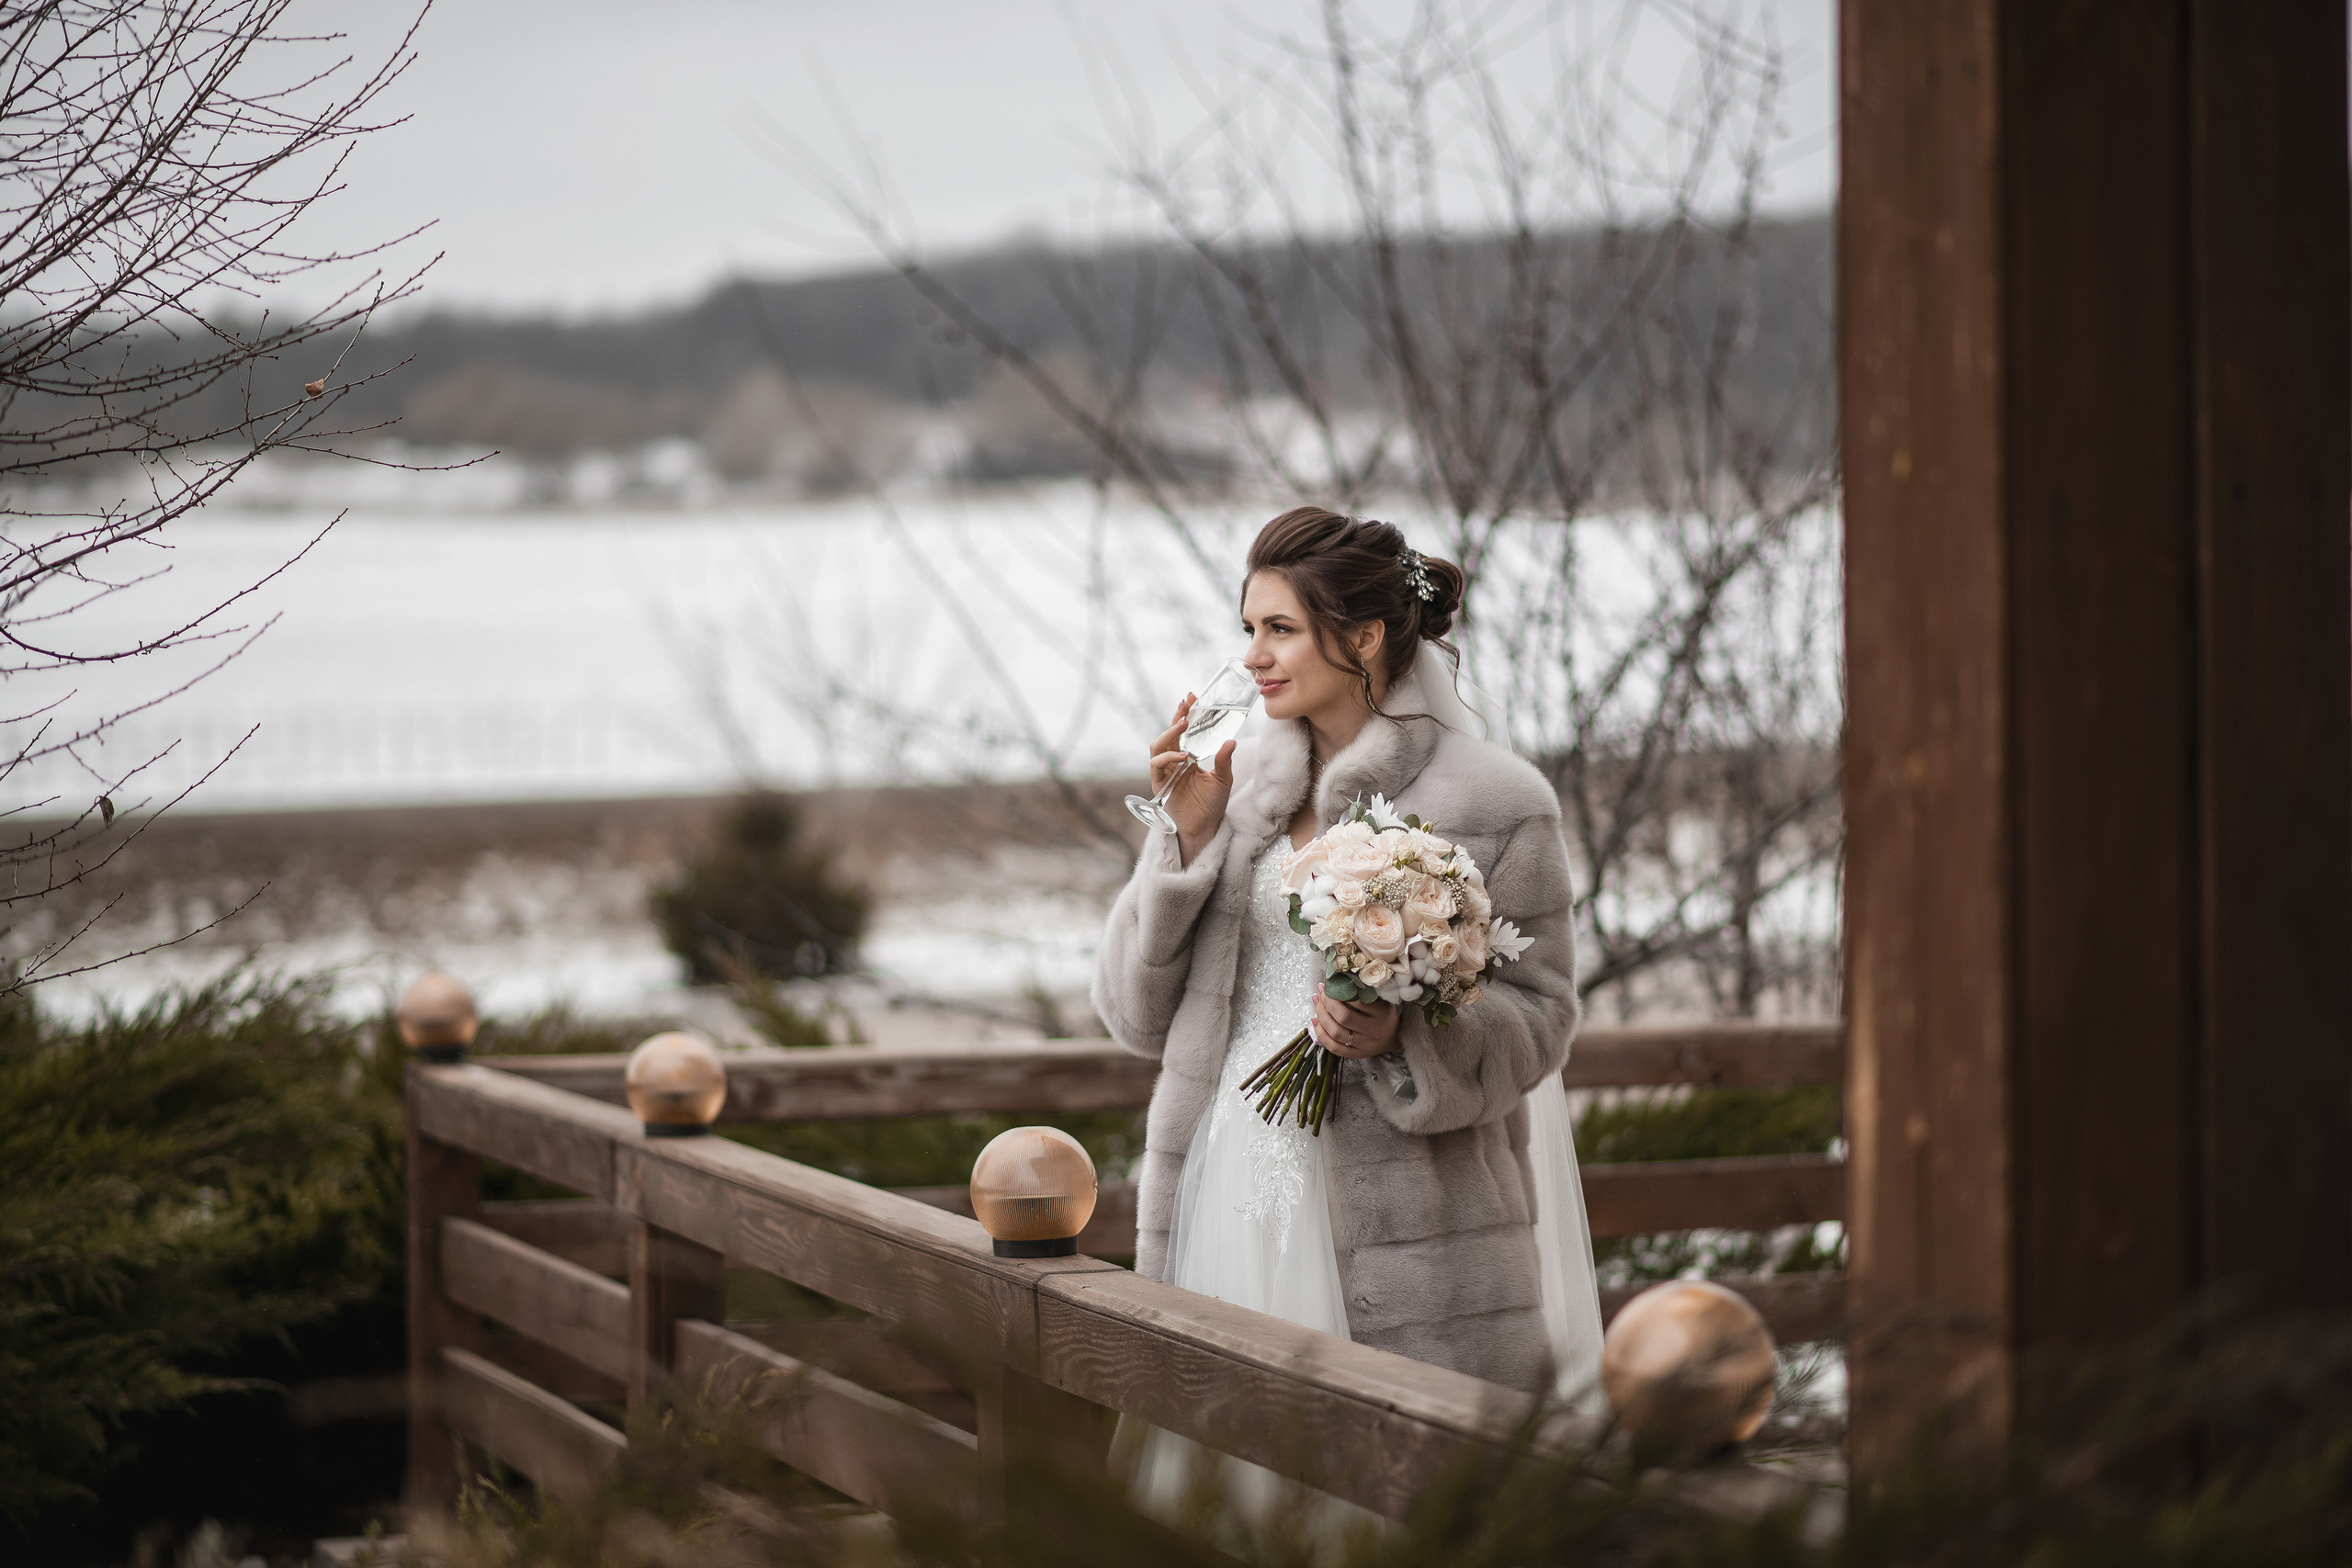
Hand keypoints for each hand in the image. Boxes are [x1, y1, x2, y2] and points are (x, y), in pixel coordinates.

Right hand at [1151, 693, 1235, 863]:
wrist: (1204, 828)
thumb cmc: (1212, 805)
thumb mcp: (1223, 779)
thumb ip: (1224, 760)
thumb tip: (1231, 740)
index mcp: (1187, 757)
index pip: (1183, 731)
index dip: (1185, 714)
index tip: (1193, 697)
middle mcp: (1174, 762)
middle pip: (1169, 734)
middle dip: (1176, 717)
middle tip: (1187, 704)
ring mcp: (1165, 772)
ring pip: (1158, 746)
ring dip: (1169, 733)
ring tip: (1184, 725)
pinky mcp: (1160, 784)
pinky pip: (1157, 766)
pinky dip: (1168, 758)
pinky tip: (1184, 756)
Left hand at [1313, 991, 1399, 1058]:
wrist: (1396, 1037)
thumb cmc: (1386, 1014)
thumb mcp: (1385, 1000)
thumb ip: (1369, 991)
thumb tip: (1343, 977)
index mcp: (1381, 1014)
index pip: (1358, 1002)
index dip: (1342, 992)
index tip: (1332, 983)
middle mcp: (1372, 1031)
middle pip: (1344, 1017)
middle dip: (1328, 1002)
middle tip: (1322, 991)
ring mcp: (1363, 1045)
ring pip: (1336, 1032)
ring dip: (1321, 1015)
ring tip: (1316, 1001)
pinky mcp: (1356, 1054)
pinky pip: (1334, 1047)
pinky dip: (1321, 1034)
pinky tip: (1314, 1021)